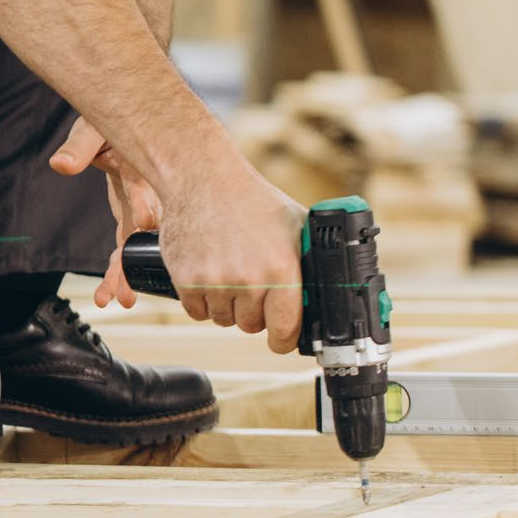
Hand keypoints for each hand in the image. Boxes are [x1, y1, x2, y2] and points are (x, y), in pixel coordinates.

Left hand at [49, 117, 161, 310]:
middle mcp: (146, 190)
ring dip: (127, 272)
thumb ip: (78, 146)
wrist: (130, 119)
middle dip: (136, 260)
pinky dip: (120, 266)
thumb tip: (60, 164)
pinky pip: (127, 242)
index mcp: (138, 166)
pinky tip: (108, 292)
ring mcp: (141, 203)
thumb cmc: (113, 118)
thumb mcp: (93, 126)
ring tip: (120, 301)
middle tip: (129, 291)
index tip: (145, 223)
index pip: (142, 186)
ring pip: (135, 243)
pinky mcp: (132, 211)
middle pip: (143, 229)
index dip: (145, 202)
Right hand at [158, 166, 305, 353]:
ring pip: (224, 318)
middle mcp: (249, 278)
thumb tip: (330, 291)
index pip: (286, 329)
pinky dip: (201, 300)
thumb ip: (312, 259)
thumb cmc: (251, 199)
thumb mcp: (295, 223)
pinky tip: (208, 273)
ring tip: (228, 270)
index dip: (284, 339)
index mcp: (282, 267)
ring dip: (227, 304)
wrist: (203, 178)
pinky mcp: (186, 280)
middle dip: (253, 311)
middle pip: (252, 326)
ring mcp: (216, 281)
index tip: (281, 339)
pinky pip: (197, 312)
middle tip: (250, 282)